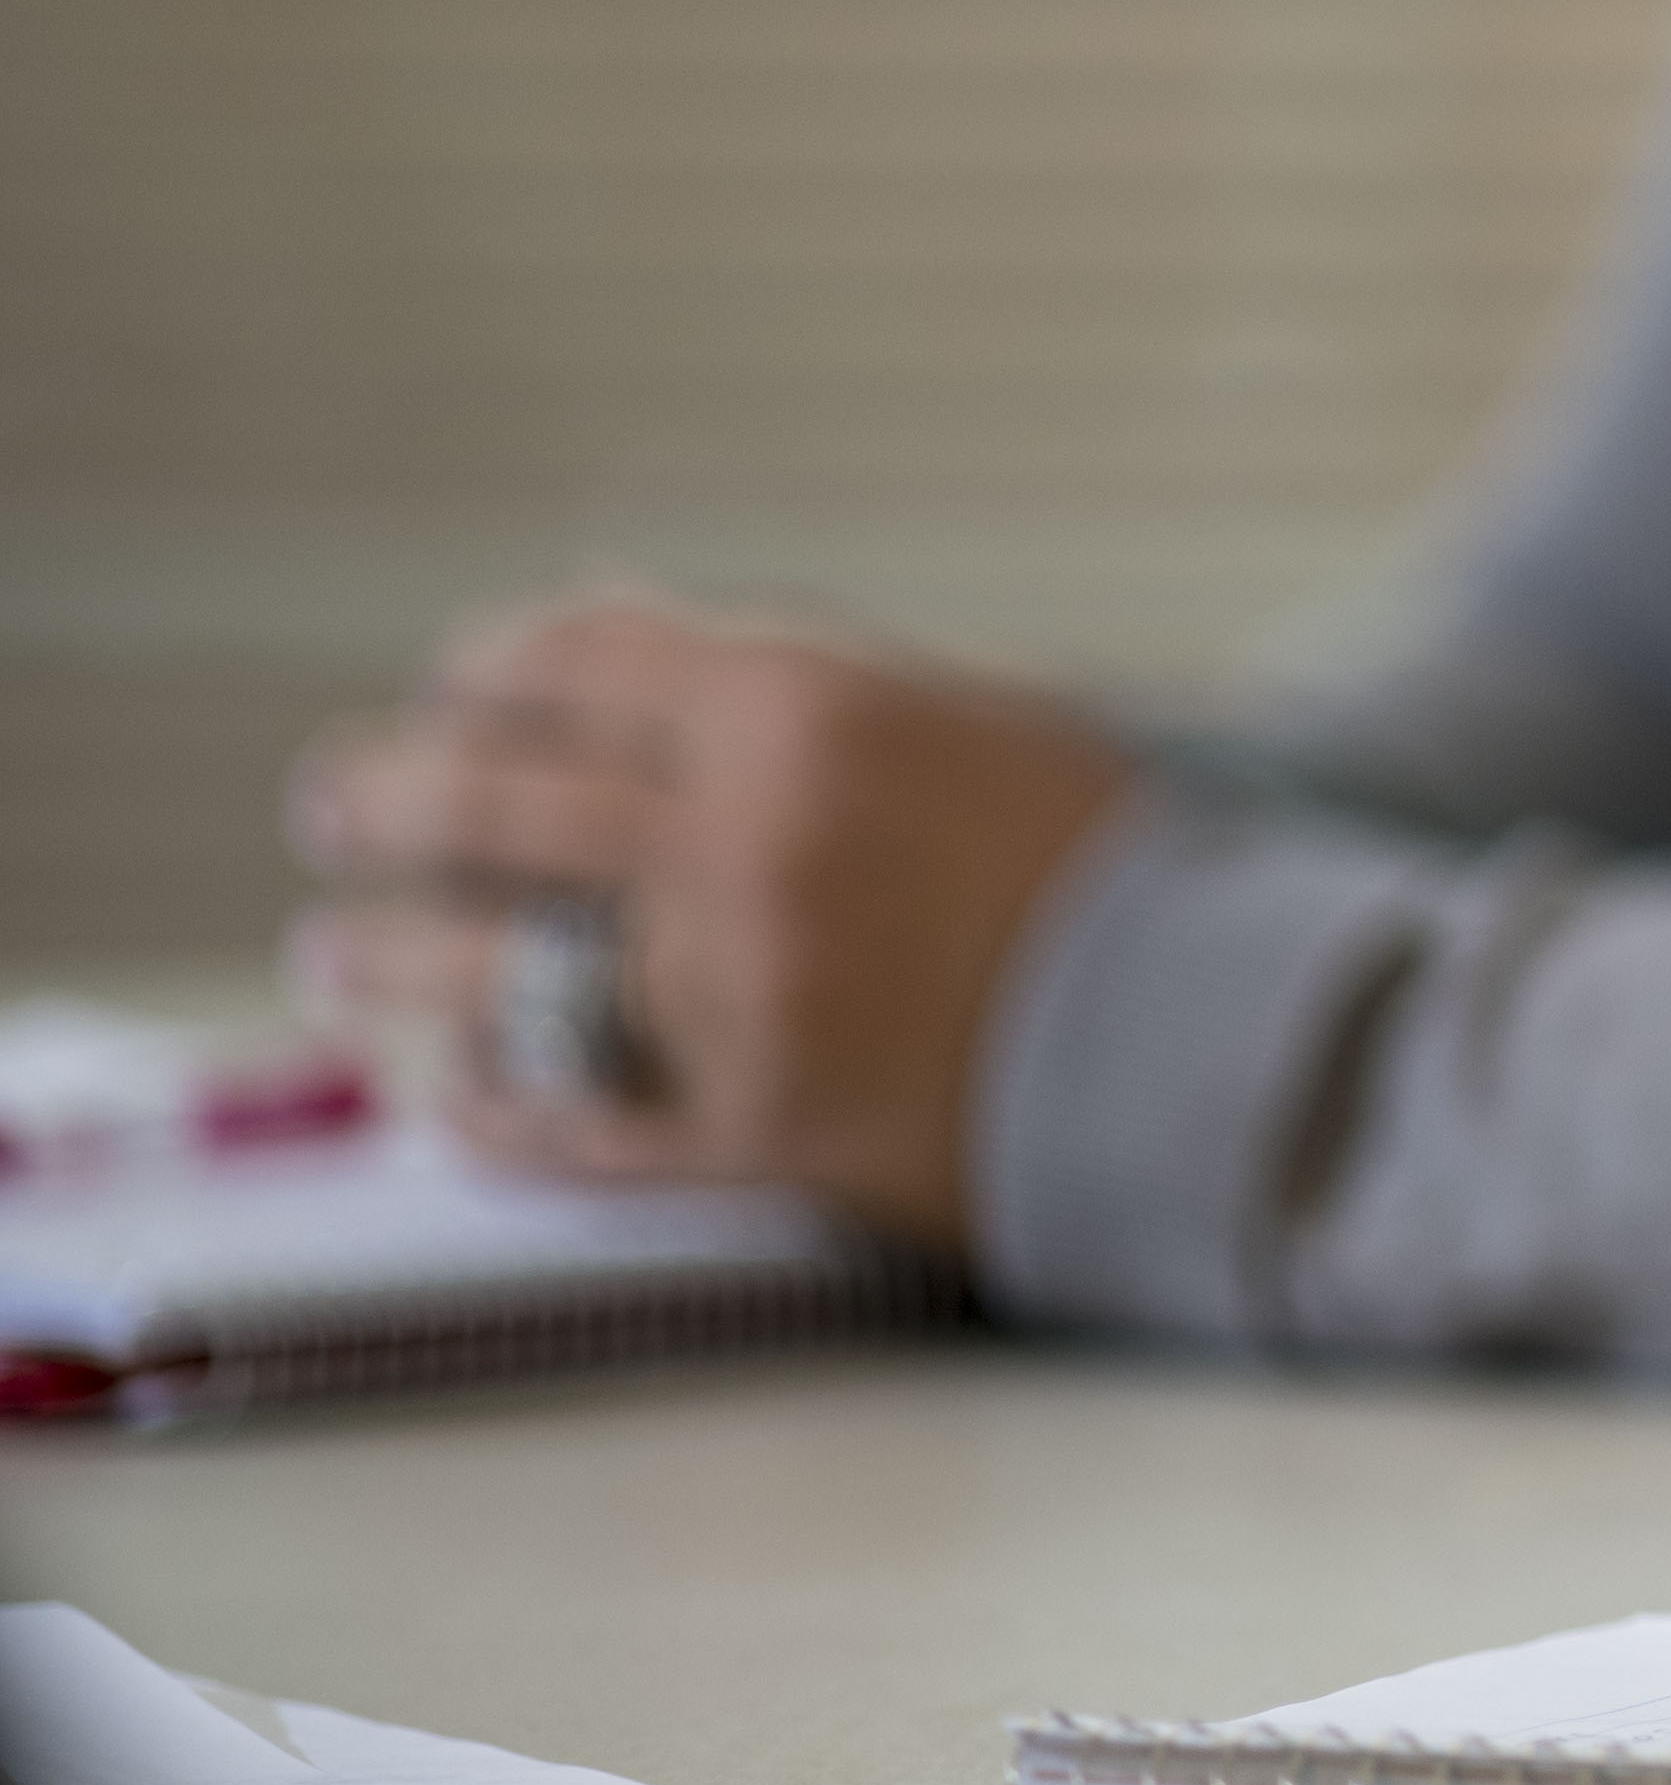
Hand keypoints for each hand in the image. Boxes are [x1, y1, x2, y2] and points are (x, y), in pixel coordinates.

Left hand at [281, 596, 1134, 1251]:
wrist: (1221, 1030)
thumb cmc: (1102, 861)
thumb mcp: (960, 723)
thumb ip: (790, 696)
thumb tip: (614, 655)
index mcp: (802, 715)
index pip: (572, 666)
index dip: (486, 673)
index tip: (446, 691)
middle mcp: (740, 845)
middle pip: (488, 809)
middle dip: (383, 801)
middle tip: (335, 807)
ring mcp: (730, 997)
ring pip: (489, 971)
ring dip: (388, 961)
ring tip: (336, 959)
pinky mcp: (746, 1129)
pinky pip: (568, 1120)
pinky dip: (492, 1111)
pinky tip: (446, 1103)